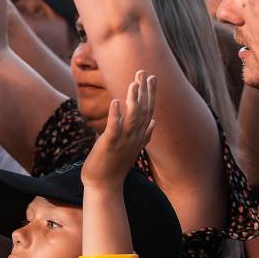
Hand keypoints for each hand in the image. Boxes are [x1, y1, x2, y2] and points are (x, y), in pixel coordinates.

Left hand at [84, 71, 155, 185]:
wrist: (104, 185)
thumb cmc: (116, 165)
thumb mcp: (133, 147)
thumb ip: (145, 133)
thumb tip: (154, 121)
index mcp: (140, 136)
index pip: (149, 111)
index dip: (151, 93)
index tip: (152, 77)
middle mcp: (135, 137)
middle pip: (144, 111)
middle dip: (144, 91)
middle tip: (144, 72)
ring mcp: (124, 141)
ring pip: (132, 117)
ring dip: (134, 99)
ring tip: (133, 82)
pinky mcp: (110, 145)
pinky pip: (115, 128)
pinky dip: (116, 114)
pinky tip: (115, 101)